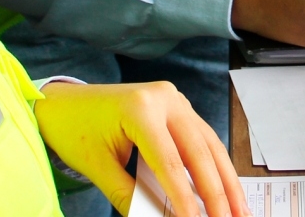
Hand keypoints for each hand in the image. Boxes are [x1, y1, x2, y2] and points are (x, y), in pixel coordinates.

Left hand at [36, 82, 247, 216]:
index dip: (185, 198)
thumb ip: (129, 195)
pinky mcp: (179, 107)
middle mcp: (164, 99)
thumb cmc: (76, 131)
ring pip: (210, 145)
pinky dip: (215, 166)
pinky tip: (227, 189)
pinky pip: (203, 139)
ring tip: (240, 211)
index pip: (170, 162)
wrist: (64, 103)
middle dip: (217, 193)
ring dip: (226, 181)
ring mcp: (175, 100)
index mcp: (140, 109)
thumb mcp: (98, 168)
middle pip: (199, 152)